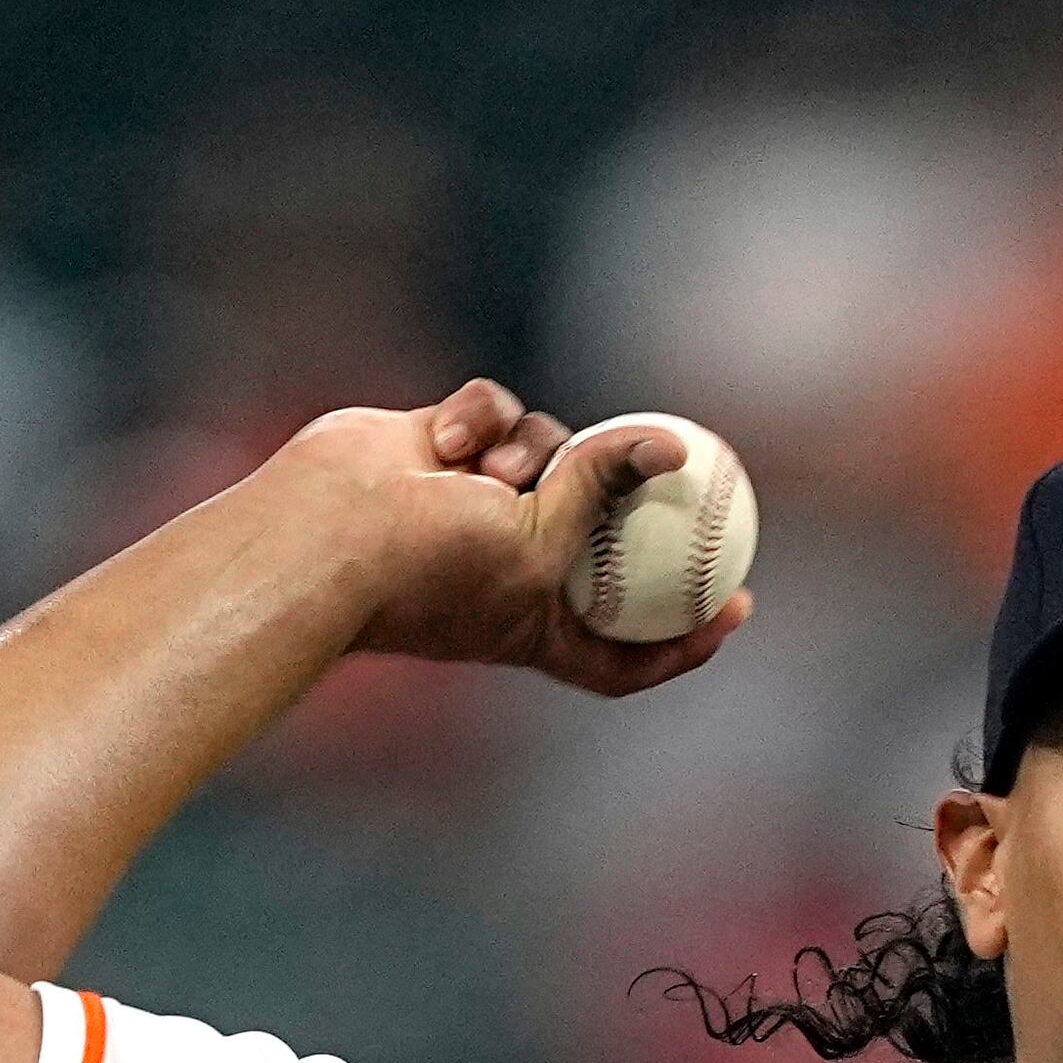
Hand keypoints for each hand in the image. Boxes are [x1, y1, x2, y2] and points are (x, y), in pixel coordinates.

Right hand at [262, 381, 752, 697]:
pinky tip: (448, 438)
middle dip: (622, 498)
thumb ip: (604, 486)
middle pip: (598, 528)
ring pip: (550, 449)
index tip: (738, 604)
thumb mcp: (539, 540)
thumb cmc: (428, 566)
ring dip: (530, 451)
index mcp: (537, 625)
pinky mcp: (441, 448)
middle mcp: (511, 566)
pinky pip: (492, 412)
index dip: (685, 637)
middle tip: (680, 466)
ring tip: (488, 471)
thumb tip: (670, 445)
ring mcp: (474, 505)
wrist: (325, 531)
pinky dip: (479, 418)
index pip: (626, 650)